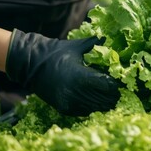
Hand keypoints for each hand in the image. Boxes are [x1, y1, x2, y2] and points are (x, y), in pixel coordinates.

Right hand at [6, 29, 122, 115]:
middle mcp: (74, 92)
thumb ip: (95, 44)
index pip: (107, 86)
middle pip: (104, 99)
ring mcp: (68, 102)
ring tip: (108, 96)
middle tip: (117, 90)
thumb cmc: (57, 52)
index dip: (115, 84)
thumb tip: (108, 38)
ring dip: (104, 103)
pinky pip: (85, 112)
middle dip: (112, 95)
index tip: (118, 81)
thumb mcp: (77, 46)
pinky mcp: (64, 108)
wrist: (32, 64)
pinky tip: (95, 99)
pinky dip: (92, 107)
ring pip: (96, 108)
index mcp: (80, 76)